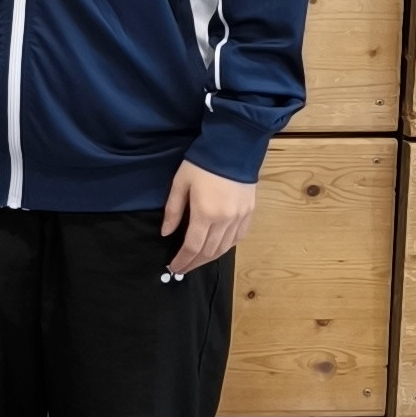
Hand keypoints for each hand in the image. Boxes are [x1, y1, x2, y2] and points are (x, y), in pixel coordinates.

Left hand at [160, 162, 258, 277]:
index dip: (182, 260)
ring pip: (224, 248)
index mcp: (205, 213)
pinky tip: (217, 249)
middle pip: (208, 252)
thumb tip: (166, 233)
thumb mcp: (180, 183)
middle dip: (194, 263)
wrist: (233, 147)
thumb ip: (173, 211)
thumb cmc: (202, 163)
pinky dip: (226, 247)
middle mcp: (224, 220)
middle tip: (182, 268)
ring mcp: (239, 218)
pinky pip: (238, 238)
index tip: (173, 267)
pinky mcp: (249, 213)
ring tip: (197, 262)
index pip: (192, 247)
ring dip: (209, 258)